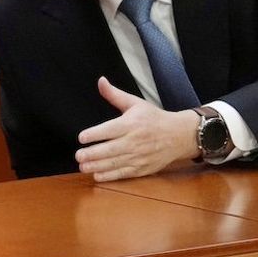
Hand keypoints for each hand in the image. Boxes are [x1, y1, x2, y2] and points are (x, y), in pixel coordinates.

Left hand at [75, 77, 200, 181]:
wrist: (179, 135)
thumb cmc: (154, 118)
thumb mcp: (135, 103)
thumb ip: (115, 95)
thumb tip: (101, 81)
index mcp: (132, 124)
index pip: (111, 129)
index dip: (95, 134)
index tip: (81, 137)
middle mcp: (135, 141)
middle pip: (111, 149)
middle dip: (93, 153)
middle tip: (78, 155)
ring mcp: (140, 156)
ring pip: (115, 163)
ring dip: (97, 166)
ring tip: (83, 166)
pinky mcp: (143, 168)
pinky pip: (124, 173)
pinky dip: (110, 176)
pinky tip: (97, 175)